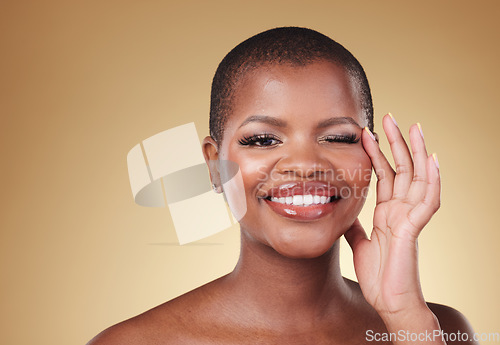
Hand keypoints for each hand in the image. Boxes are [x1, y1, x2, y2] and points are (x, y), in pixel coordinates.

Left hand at [344, 113, 440, 317]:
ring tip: (415, 127)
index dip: (376, 154)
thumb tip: (343, 212)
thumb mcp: (359, 242)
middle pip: (401, 169)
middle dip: (396, 143)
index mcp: (387, 212)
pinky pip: (427, 199)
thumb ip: (355, 225)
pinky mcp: (414, 227)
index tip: (366, 134)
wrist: (388, 300)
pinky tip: (432, 159)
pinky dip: (432, 179)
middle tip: (390, 118)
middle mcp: (401, 210)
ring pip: (417, 177)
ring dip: (417, 152)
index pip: (384, 175)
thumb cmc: (378, 274)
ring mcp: (409, 217)